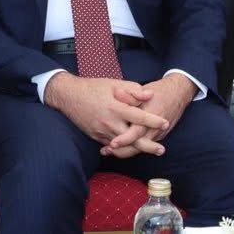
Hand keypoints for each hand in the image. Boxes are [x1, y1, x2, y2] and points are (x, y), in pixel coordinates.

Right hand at [47, 74, 167, 153]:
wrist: (68, 96)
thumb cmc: (93, 87)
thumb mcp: (113, 83)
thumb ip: (133, 90)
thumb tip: (149, 95)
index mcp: (115, 107)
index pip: (139, 116)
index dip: (153, 120)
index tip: (165, 123)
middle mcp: (109, 122)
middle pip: (132, 138)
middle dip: (148, 146)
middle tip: (162, 150)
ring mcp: (102, 132)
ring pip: (123, 146)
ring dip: (137, 149)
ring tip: (151, 151)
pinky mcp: (96, 137)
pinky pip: (112, 146)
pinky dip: (123, 149)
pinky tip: (132, 150)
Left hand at [105, 74, 195, 157]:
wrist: (178, 94)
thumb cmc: (159, 91)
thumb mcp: (144, 89)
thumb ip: (130, 94)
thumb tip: (117, 94)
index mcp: (150, 116)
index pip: (137, 132)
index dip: (124, 139)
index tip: (112, 143)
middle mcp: (154, 128)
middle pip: (138, 146)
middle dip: (122, 150)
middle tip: (106, 151)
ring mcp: (157, 134)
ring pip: (141, 148)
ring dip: (124, 151)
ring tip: (107, 151)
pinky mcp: (158, 136)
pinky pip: (144, 146)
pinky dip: (132, 148)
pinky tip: (118, 148)